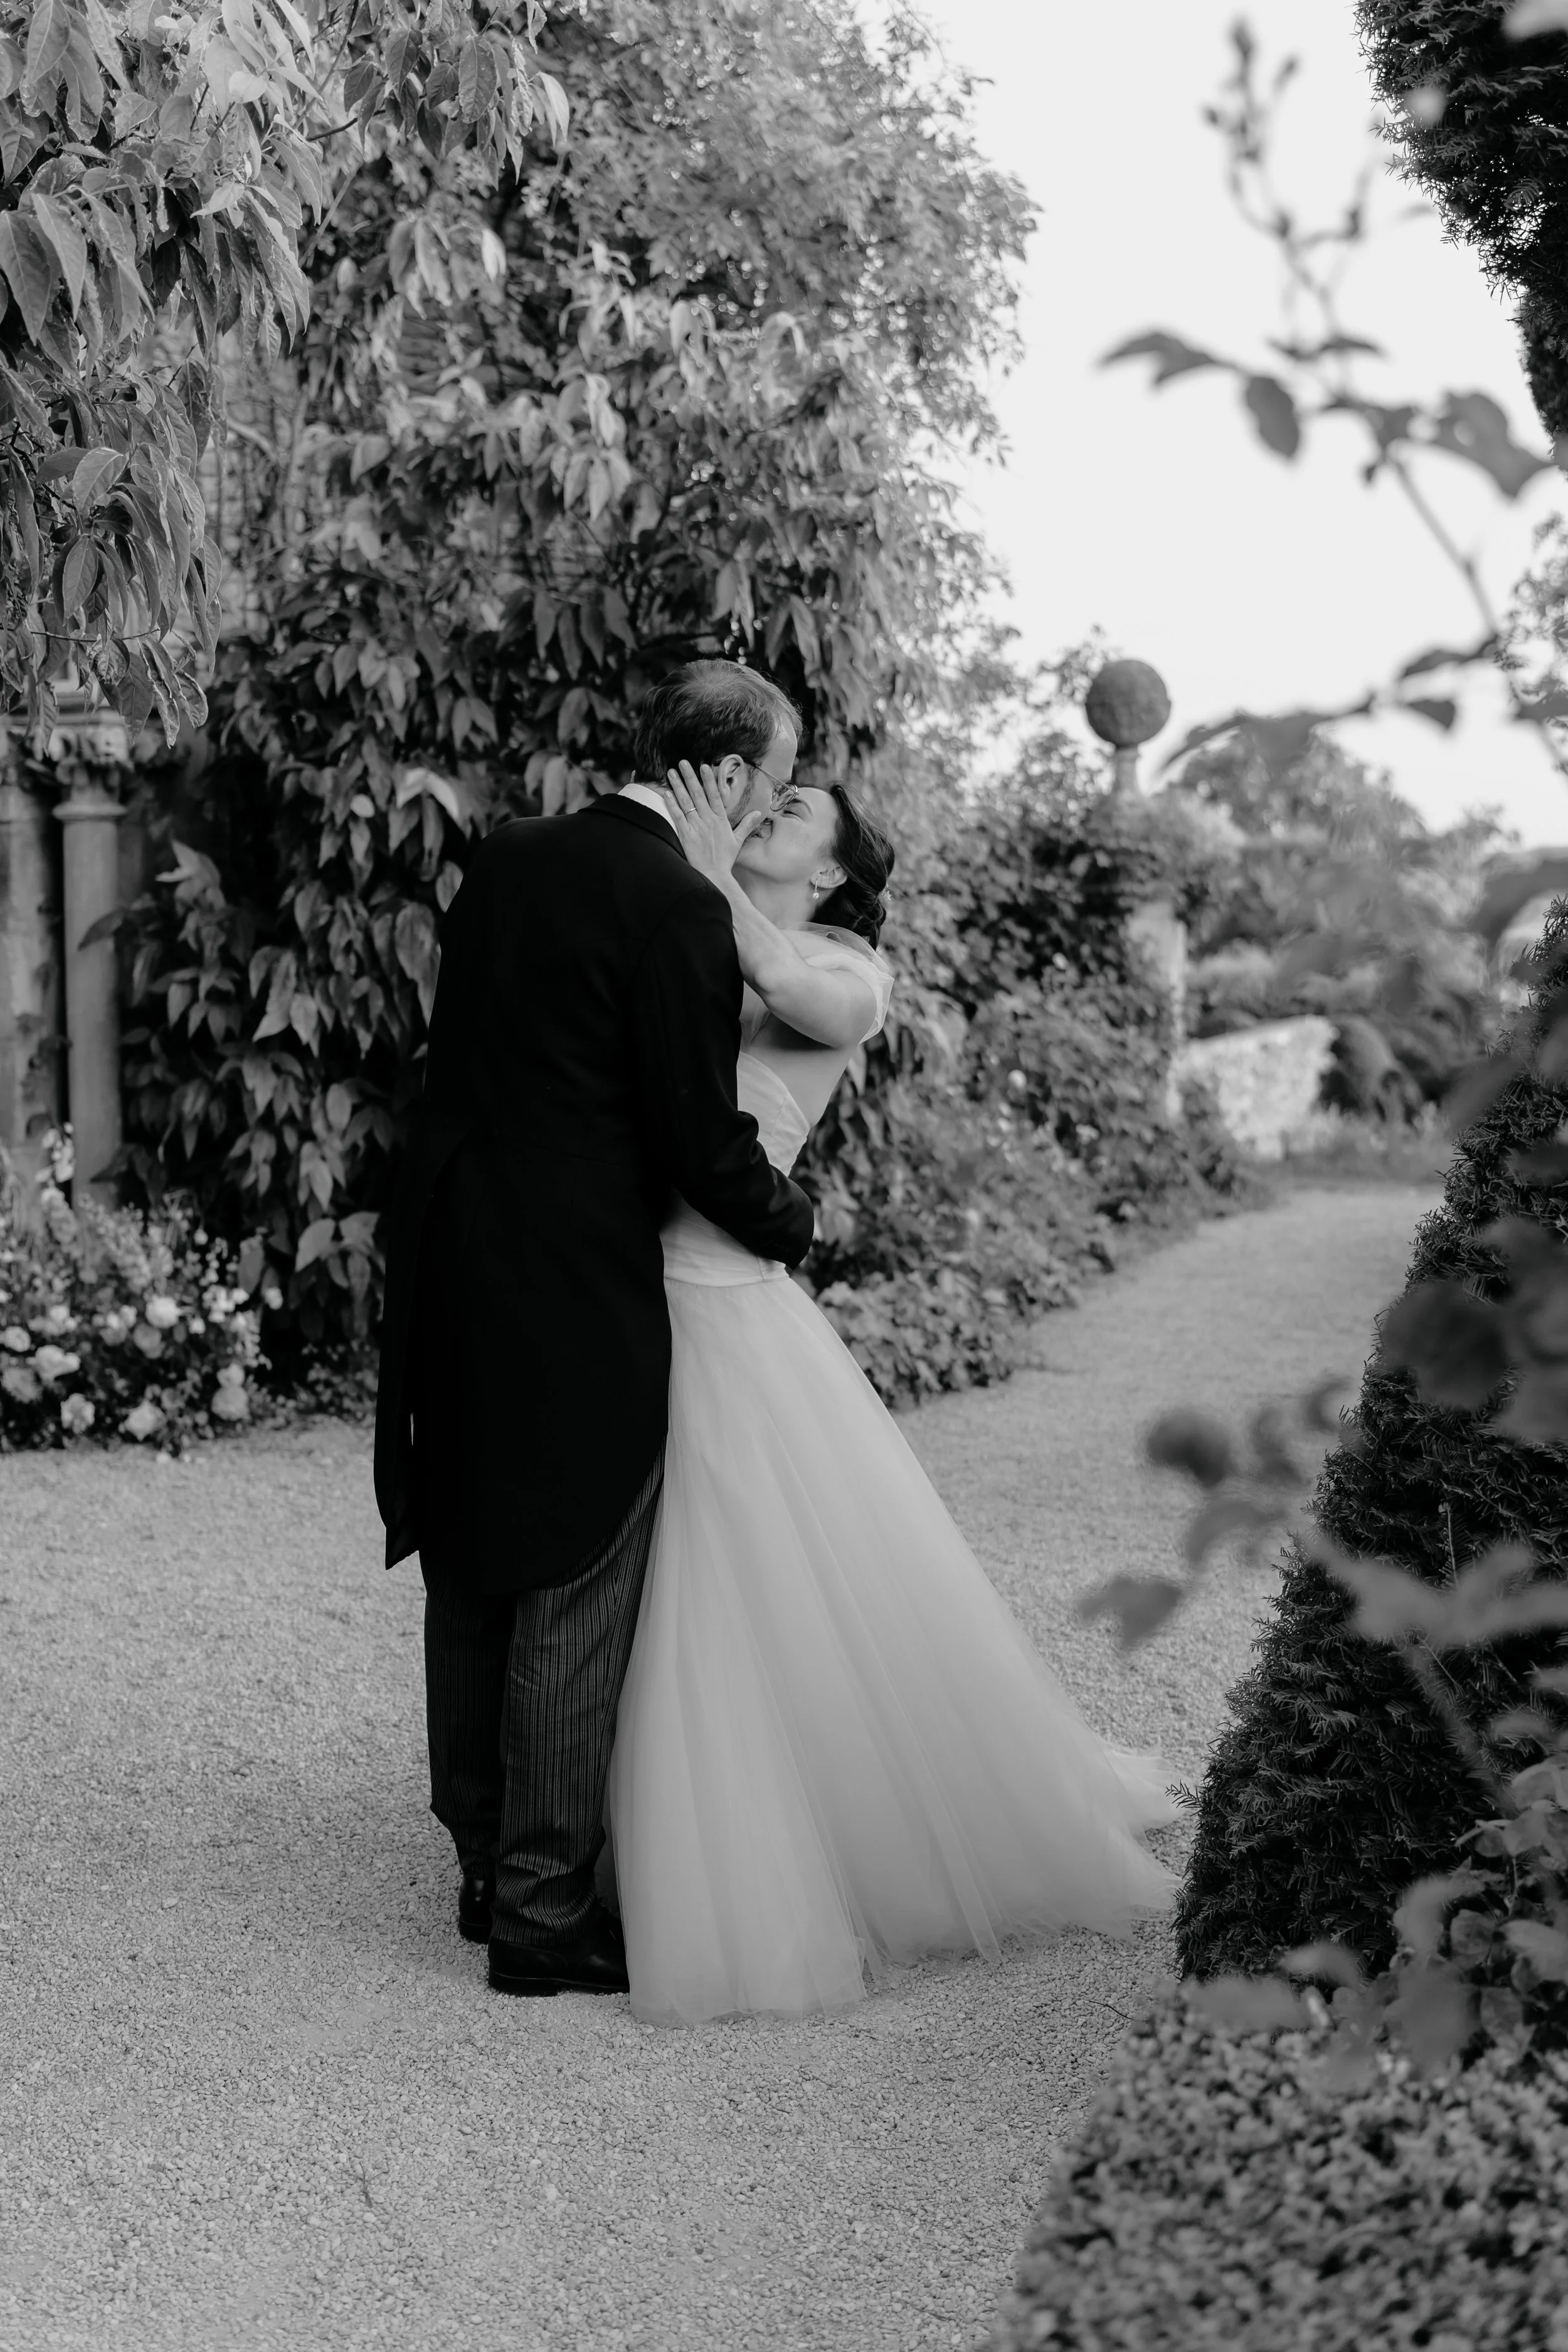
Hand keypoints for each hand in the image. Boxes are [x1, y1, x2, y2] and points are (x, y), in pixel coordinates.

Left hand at [664, 760, 763, 886]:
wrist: (714, 876)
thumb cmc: (725, 860)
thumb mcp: (738, 841)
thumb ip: (746, 825)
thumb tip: (758, 813)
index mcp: (720, 820)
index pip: (715, 795)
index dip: (709, 780)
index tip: (704, 766)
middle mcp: (708, 820)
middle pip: (698, 794)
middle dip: (690, 776)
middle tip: (683, 762)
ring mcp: (696, 827)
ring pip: (686, 802)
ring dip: (678, 785)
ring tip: (671, 772)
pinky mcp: (686, 835)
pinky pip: (677, 816)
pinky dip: (671, 804)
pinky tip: (666, 793)